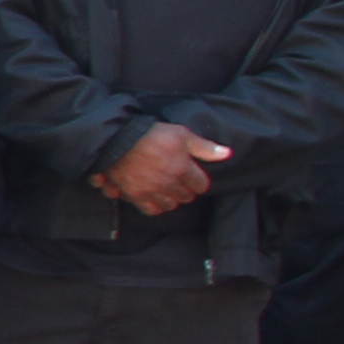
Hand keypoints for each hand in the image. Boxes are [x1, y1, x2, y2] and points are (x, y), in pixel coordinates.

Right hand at [98, 122, 232, 215]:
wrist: (115, 139)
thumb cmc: (149, 134)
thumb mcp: (180, 134)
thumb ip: (204, 147)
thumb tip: (227, 153)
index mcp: (182, 169)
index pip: (201, 186)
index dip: (199, 180)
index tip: (193, 174)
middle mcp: (168, 184)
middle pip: (186, 197)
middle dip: (185, 189)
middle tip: (179, 180)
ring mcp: (151, 191)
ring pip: (169, 205)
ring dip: (170, 198)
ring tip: (166, 188)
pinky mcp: (134, 195)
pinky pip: (149, 209)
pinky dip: (153, 205)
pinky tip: (152, 196)